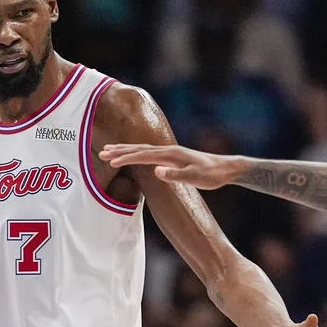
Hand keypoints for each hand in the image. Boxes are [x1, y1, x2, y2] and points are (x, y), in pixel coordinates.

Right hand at [100, 143, 239, 190]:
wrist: (225, 168)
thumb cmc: (211, 175)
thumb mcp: (195, 178)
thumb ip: (175, 175)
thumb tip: (156, 171)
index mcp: (171, 154)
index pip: (143, 155)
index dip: (126, 157)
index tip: (110, 160)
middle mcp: (168, 150)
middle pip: (139, 148)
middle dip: (120, 150)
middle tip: (102, 152)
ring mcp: (170, 152)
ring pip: (142, 148)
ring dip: (125, 149)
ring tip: (109, 150)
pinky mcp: (172, 157)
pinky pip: (149, 153)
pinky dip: (136, 152)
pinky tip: (131, 154)